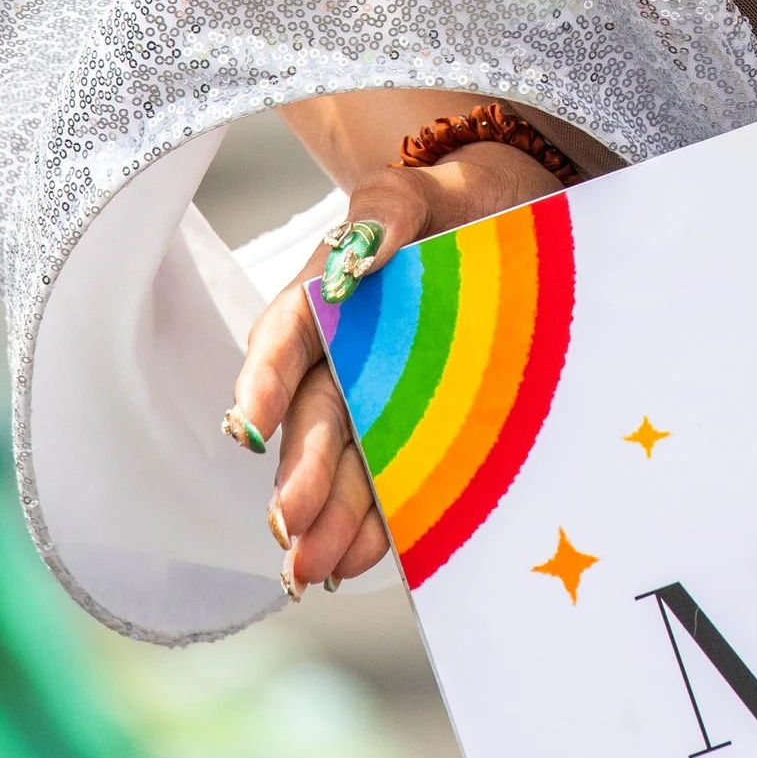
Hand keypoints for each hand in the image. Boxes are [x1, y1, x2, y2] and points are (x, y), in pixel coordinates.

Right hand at [222, 138, 562, 597]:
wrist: (512, 220)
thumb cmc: (460, 198)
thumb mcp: (427, 187)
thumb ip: (390, 206)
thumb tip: (362, 253)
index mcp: (331, 293)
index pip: (287, 337)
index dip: (262, 384)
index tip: (244, 429)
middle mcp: (345, 354)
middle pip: (313, 417)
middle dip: (298, 475)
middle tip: (290, 526)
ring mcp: (379, 397)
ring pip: (344, 463)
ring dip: (327, 519)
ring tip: (314, 570)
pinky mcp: (416, 430)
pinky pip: (390, 480)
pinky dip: (374, 523)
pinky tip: (357, 561)